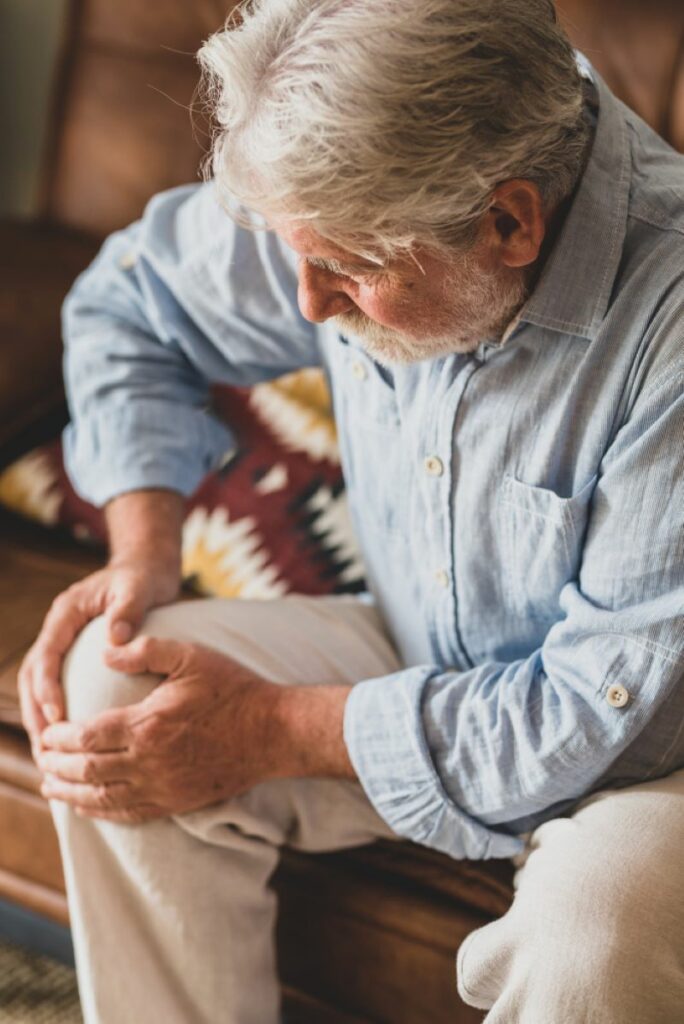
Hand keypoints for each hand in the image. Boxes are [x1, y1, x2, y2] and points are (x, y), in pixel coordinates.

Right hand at [18, 561, 179, 759]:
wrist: (144, 568)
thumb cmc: (142, 578)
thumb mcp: (138, 588)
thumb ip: (128, 609)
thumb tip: (117, 640)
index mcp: (66, 613)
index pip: (46, 654)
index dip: (47, 687)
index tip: (57, 716)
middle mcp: (57, 630)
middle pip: (32, 675)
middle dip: (35, 712)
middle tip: (46, 748)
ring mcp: (63, 643)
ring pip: (37, 686)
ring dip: (40, 719)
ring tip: (50, 755)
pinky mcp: (73, 656)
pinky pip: (56, 687)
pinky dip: (55, 714)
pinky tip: (70, 743)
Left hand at [37, 637, 280, 822]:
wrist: (274, 731)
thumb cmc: (233, 689)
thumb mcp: (191, 655)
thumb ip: (145, 651)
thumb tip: (104, 652)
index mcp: (148, 724)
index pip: (85, 737)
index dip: (59, 738)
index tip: (47, 732)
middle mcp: (150, 761)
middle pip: (86, 771)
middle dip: (56, 765)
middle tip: (39, 757)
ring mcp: (163, 786)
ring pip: (101, 797)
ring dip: (69, 793)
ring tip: (50, 785)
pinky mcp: (176, 802)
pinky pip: (128, 814)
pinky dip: (99, 811)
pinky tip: (86, 805)